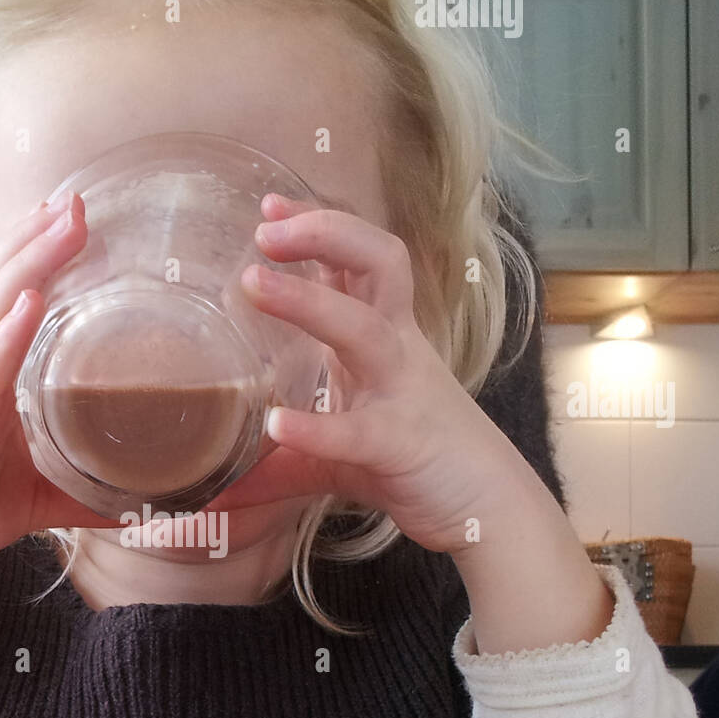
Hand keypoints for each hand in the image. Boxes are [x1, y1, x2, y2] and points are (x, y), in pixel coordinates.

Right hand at [0, 189, 118, 612]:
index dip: (35, 255)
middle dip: (35, 238)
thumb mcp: (37, 499)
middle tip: (78, 199)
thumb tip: (146, 502)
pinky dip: (9, 334)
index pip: (8, 300)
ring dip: (30, 263)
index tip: (73, 216)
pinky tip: (33, 302)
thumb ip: (87, 493)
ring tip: (66, 224)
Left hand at [210, 194, 612, 652]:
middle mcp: (399, 351)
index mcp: (387, 339)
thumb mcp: (347, 449)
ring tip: (253, 284)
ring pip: (365, 330)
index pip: (358, 263)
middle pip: (377, 264)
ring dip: (308, 302)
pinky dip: (318, 428)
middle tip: (265, 229)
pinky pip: (359, 430)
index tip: (269, 208)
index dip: (318, 228)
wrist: (491, 510)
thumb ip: (292, 453)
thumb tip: (227, 480)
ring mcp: (405, 393)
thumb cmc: (420, 466)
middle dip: (324, 234)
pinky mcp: (403, 445)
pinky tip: (277, 424)